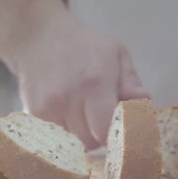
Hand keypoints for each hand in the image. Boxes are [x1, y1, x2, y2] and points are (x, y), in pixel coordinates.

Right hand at [13, 15, 148, 149]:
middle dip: (100, 135)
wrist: (38, 35)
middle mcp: (69, 97)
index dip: (116, 133)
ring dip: (83, 135)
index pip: (106, 130)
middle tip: (102, 118)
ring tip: (84, 114)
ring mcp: (48, 107)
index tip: (119, 126)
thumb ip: (130, 81)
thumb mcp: (116, 53)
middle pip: (91, 141)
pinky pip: (56, 138)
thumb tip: (143, 101)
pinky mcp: (34, 113)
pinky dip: (66, 132)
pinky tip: (68, 114)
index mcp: (95, 82)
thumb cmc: (84, 45)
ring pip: (73, 143)